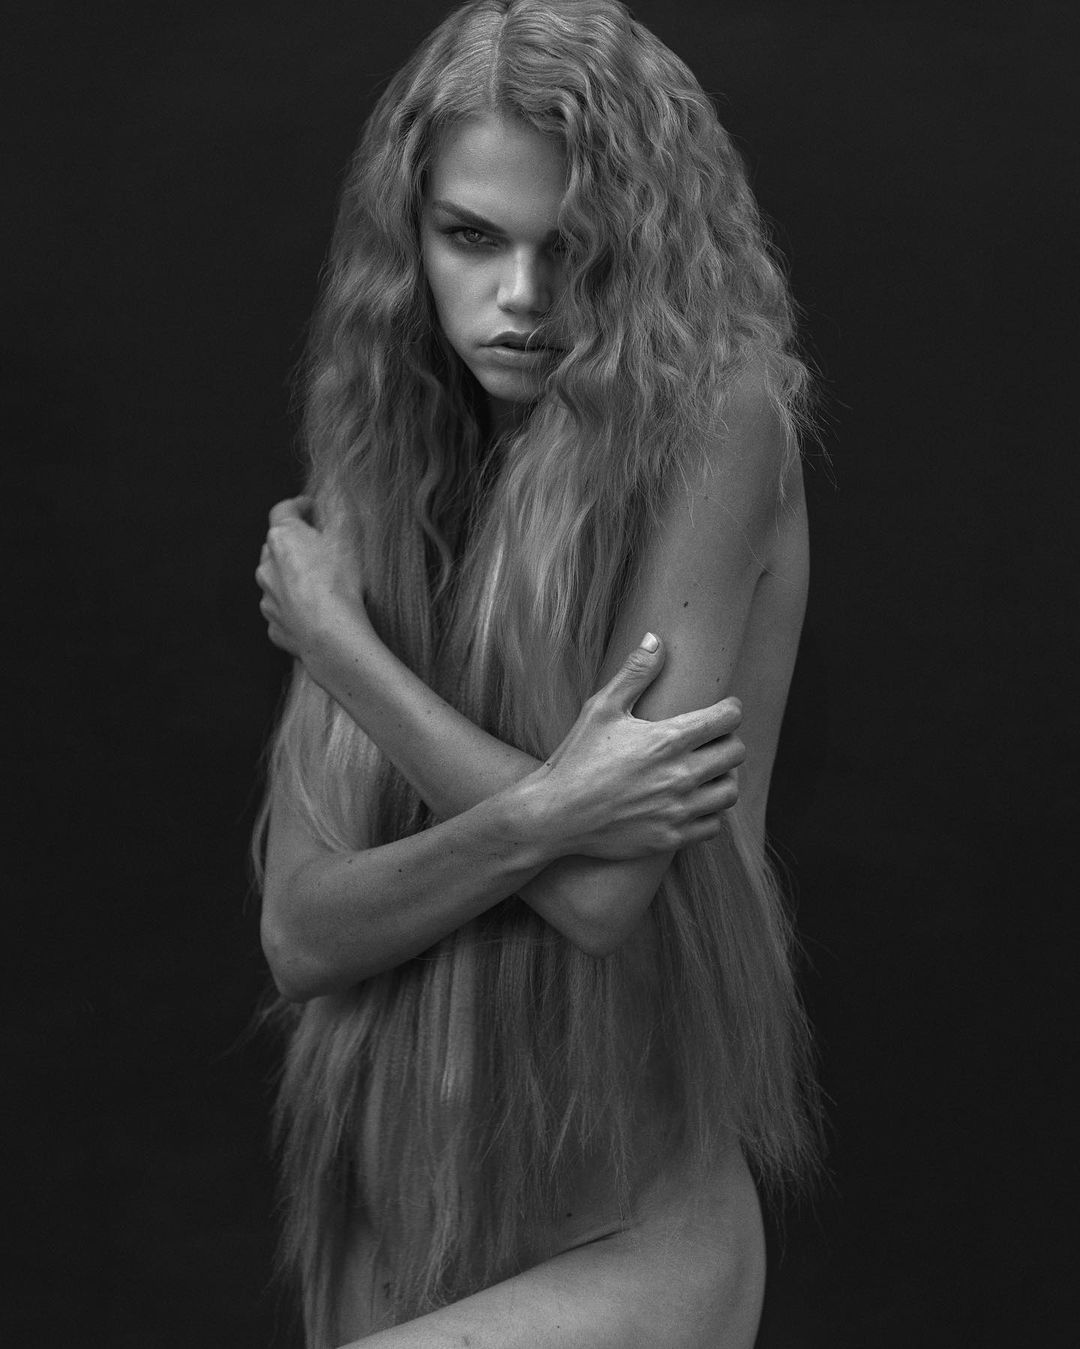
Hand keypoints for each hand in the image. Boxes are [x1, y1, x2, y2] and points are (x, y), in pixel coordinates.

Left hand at [255, 496, 368, 660]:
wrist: (330, 636)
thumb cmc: (338, 584)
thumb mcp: (348, 535)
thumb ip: (339, 507)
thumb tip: (335, 488)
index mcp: (282, 538)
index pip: (283, 510)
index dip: (299, 505)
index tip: (312, 507)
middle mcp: (266, 566)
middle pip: (277, 546)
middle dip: (296, 543)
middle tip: (321, 547)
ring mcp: (268, 598)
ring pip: (277, 580)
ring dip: (293, 577)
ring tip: (321, 584)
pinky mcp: (274, 625)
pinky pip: (283, 610)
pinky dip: (295, 608)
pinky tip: (315, 612)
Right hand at [527, 635, 744, 860]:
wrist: (555, 815)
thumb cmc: (576, 758)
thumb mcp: (600, 709)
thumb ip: (634, 673)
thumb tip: (656, 638)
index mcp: (667, 739)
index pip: (727, 719)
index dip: (731, 709)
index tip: (725, 709)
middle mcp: (679, 775)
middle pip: (736, 754)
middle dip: (729, 741)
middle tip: (714, 740)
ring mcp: (677, 810)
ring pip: (730, 791)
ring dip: (724, 778)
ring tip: (708, 771)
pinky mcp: (671, 838)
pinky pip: (713, 825)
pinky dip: (710, 812)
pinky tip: (694, 801)